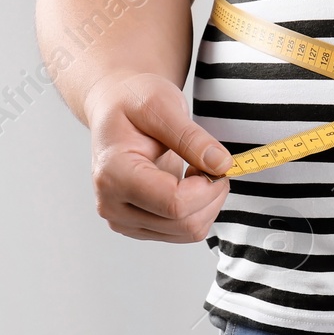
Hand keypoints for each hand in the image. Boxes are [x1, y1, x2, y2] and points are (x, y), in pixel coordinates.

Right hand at [83, 70, 232, 242]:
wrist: (114, 109)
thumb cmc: (134, 101)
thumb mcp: (163, 105)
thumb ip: (192, 137)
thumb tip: (221, 165)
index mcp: (113, 174)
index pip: (174, 203)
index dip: (208, 187)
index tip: (216, 161)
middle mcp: (112, 205)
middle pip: (184, 223)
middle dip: (212, 195)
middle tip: (211, 162)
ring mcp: (123, 220)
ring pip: (188, 232)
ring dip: (207, 203)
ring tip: (196, 169)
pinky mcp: (137, 226)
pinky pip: (183, 233)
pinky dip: (198, 210)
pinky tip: (189, 184)